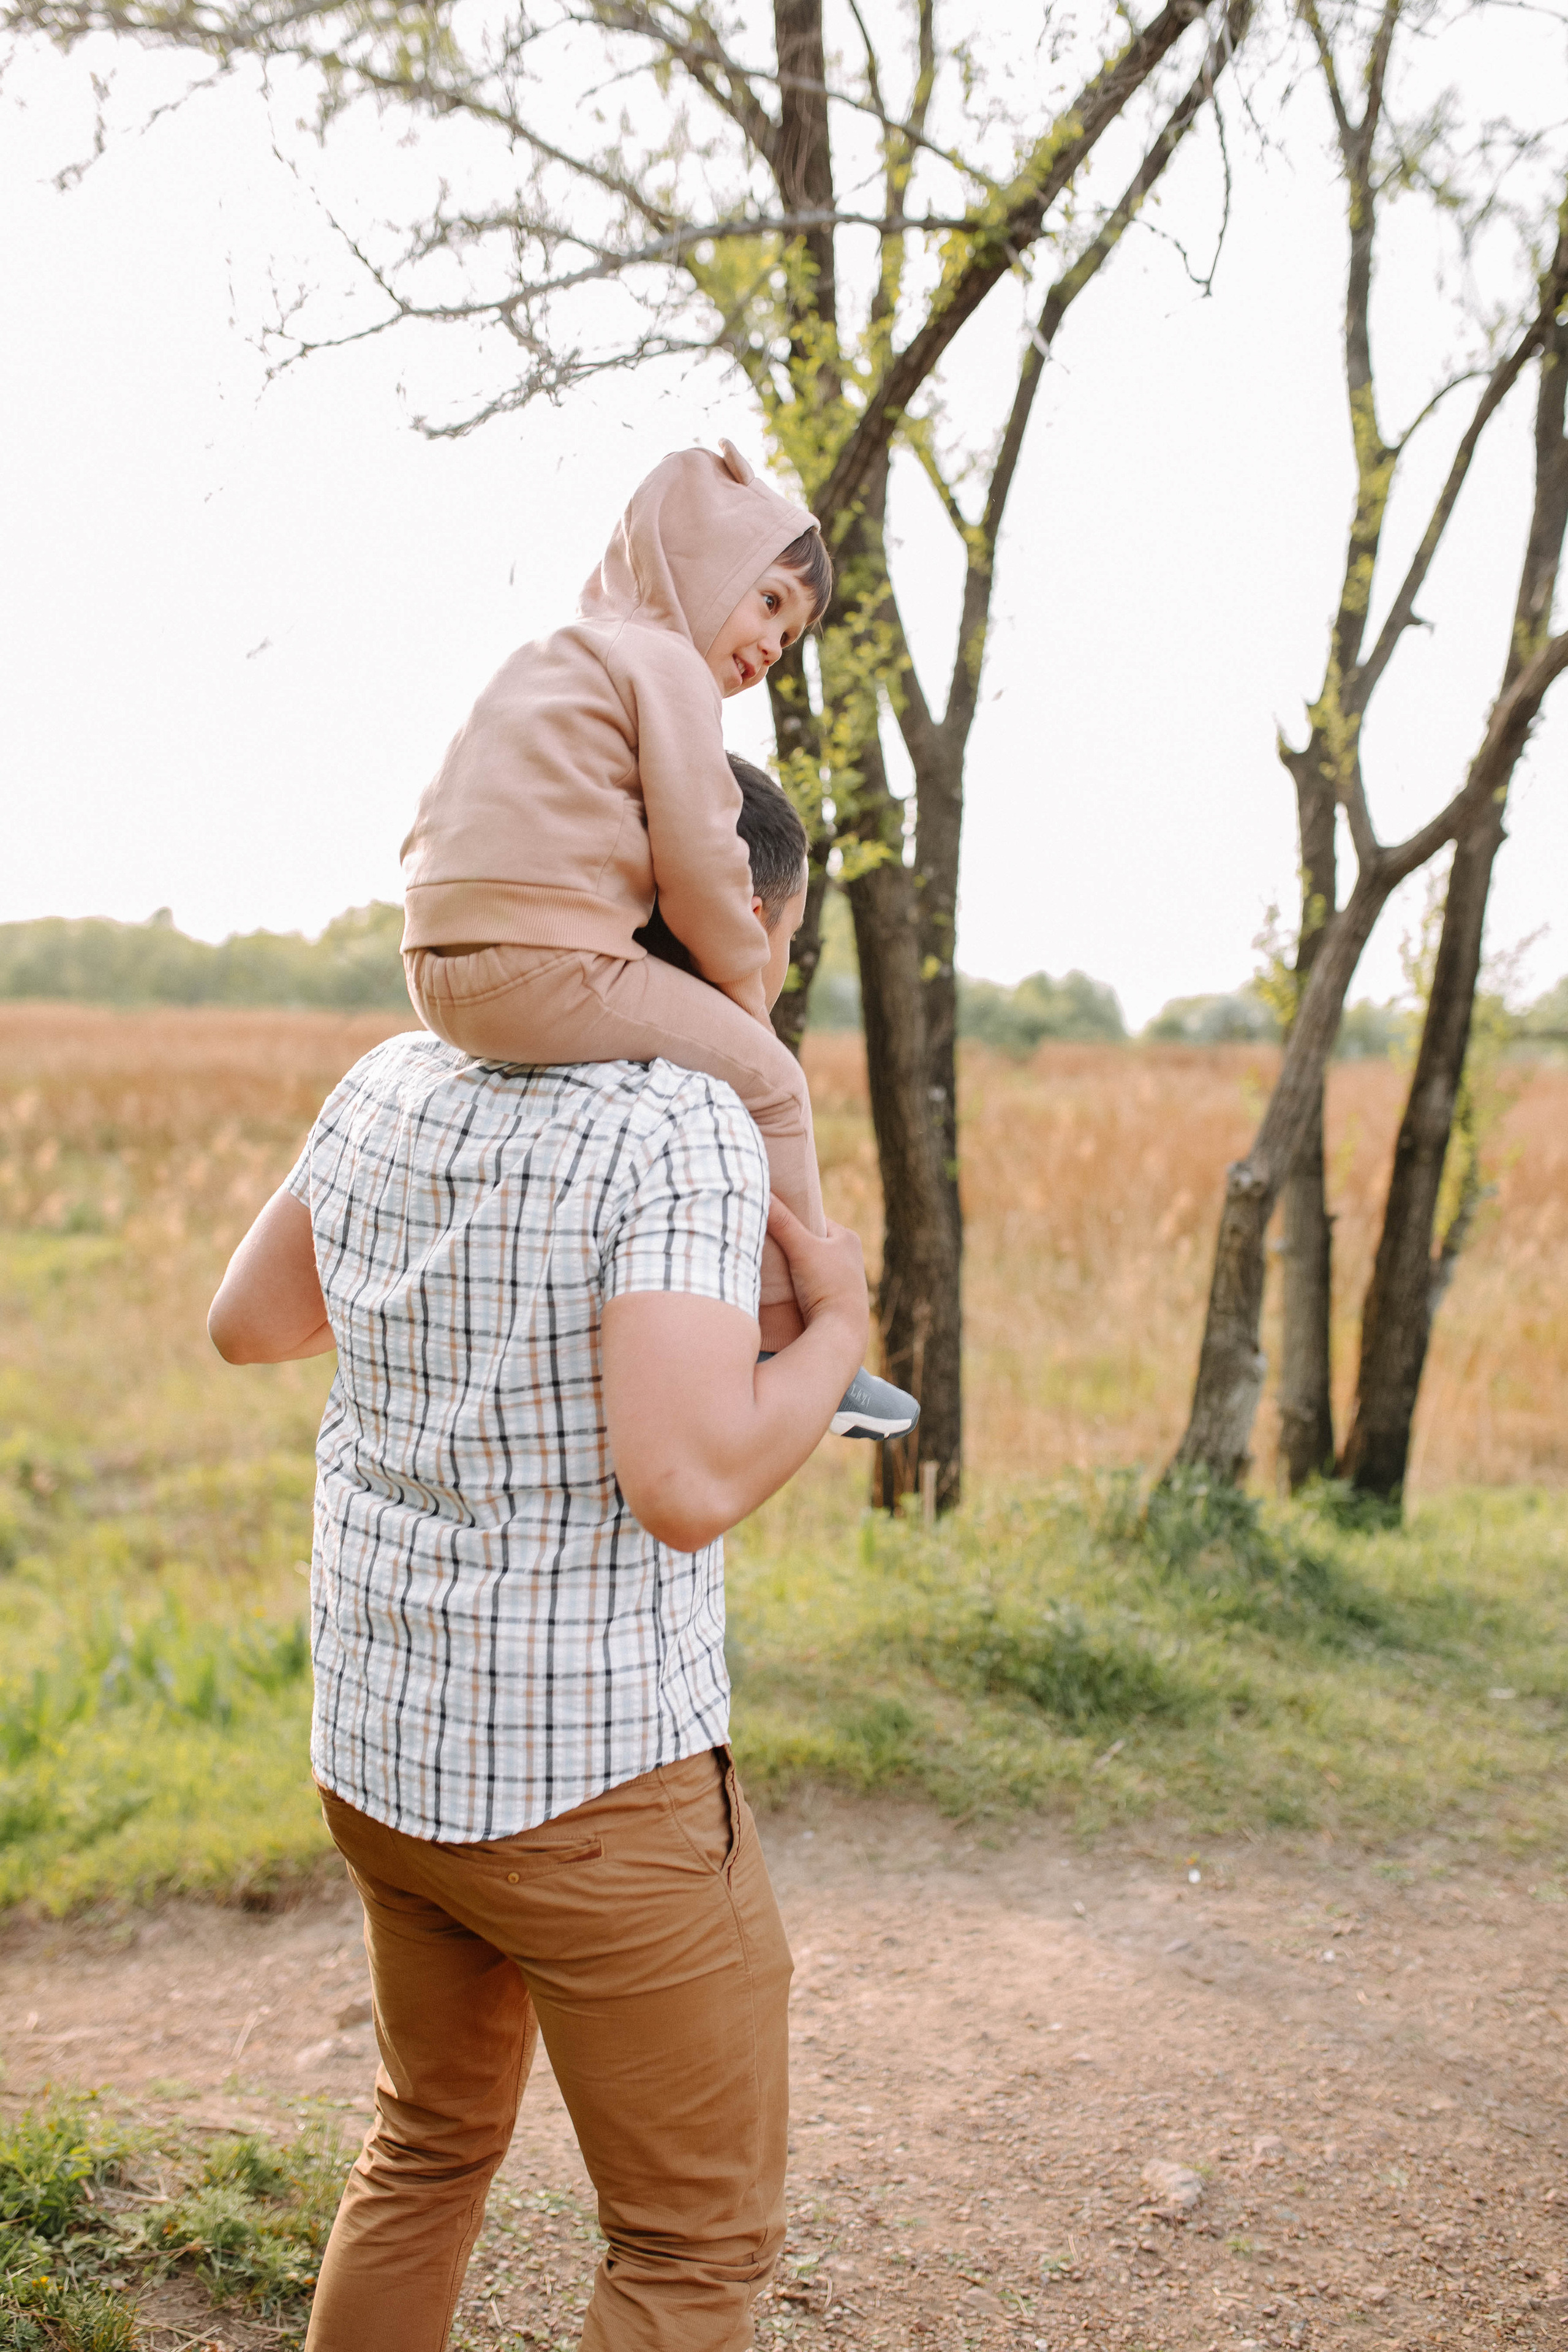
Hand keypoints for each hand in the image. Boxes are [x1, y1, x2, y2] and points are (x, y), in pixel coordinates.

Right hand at [766, 1196, 868, 1354]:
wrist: (841, 1332)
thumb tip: (760, 1192)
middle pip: (808, 1242)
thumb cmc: (827, 1286)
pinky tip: (778, 1285)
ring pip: (806, 1264)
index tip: (768, 1218)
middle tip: (762, 1240)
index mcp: (847, 1238)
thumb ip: (781, 1221)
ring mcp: (841, 1280)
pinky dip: (794, 1282)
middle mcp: (848, 1257)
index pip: (812, 1219)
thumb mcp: (802, 1248)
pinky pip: (807, 1283)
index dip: (790, 1218)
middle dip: (788, 1242)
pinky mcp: (832, 1300)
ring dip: (789, 1264)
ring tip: (766, 1263)